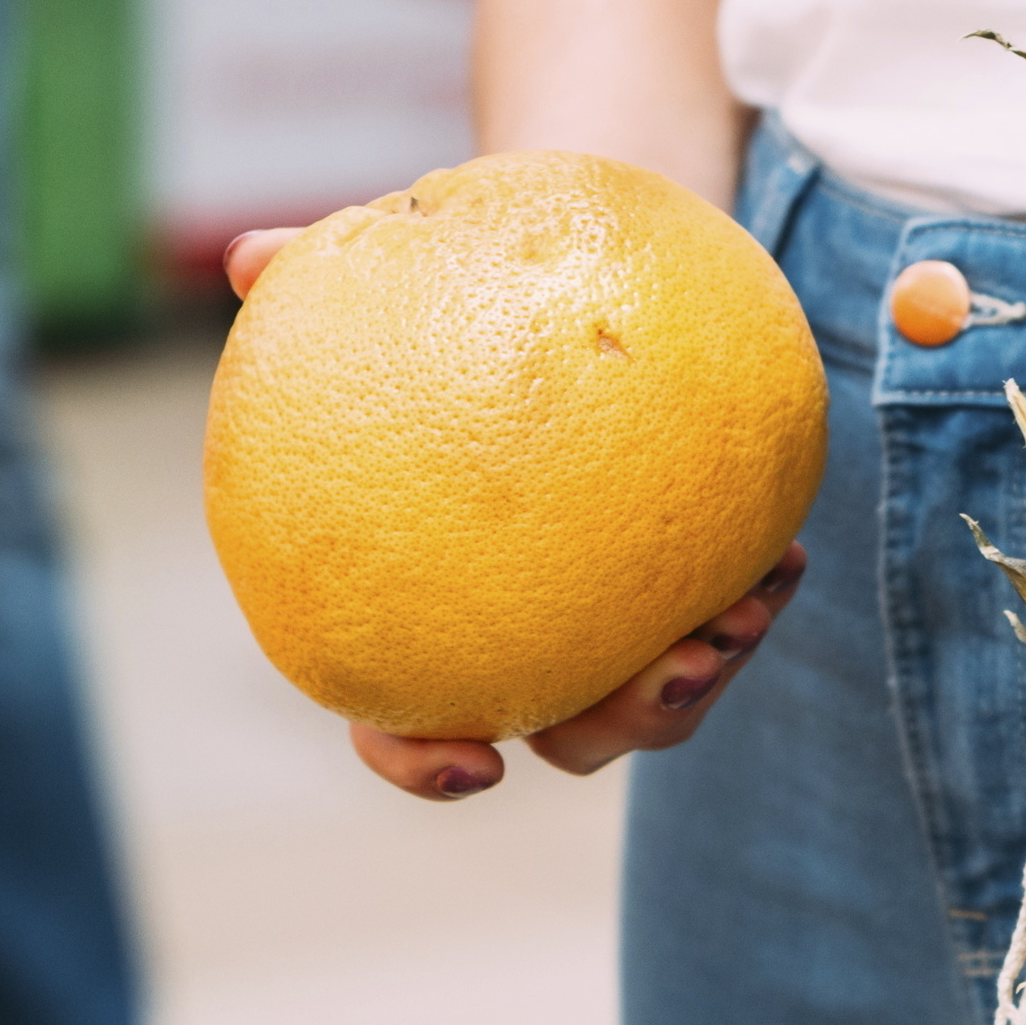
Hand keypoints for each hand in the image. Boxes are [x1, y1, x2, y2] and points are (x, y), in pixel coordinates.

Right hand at [221, 226, 807, 803]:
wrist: (569, 284)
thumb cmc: (454, 298)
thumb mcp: (394, 278)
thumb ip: (319, 277)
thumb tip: (243, 256)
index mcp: (426, 617)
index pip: (401, 720)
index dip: (423, 763)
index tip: (475, 768)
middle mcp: (521, 642)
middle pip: (570, 733)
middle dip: (625, 720)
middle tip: (672, 670)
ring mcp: (609, 625)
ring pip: (659, 700)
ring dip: (708, 671)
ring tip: (742, 609)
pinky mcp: (684, 586)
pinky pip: (722, 619)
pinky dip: (755, 598)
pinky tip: (782, 557)